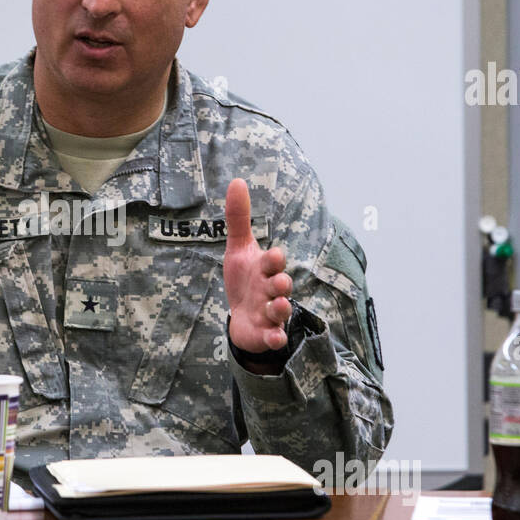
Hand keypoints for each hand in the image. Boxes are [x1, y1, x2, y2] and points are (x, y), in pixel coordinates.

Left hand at [223, 178, 291, 353]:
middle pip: (281, 285)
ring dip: (280, 307)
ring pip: (280, 310)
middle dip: (281, 283)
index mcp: (266, 268)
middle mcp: (271, 289)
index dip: (274, 260)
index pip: (273, 261)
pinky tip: (275, 338)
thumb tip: (237, 181)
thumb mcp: (238, 249)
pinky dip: (276, 338)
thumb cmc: (244, 278)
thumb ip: (239, 218)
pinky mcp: (267, 333)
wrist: (242, 315)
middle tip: (278, 283)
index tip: (273, 255)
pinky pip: (275, 336)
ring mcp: (271, 312)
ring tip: (278, 304)